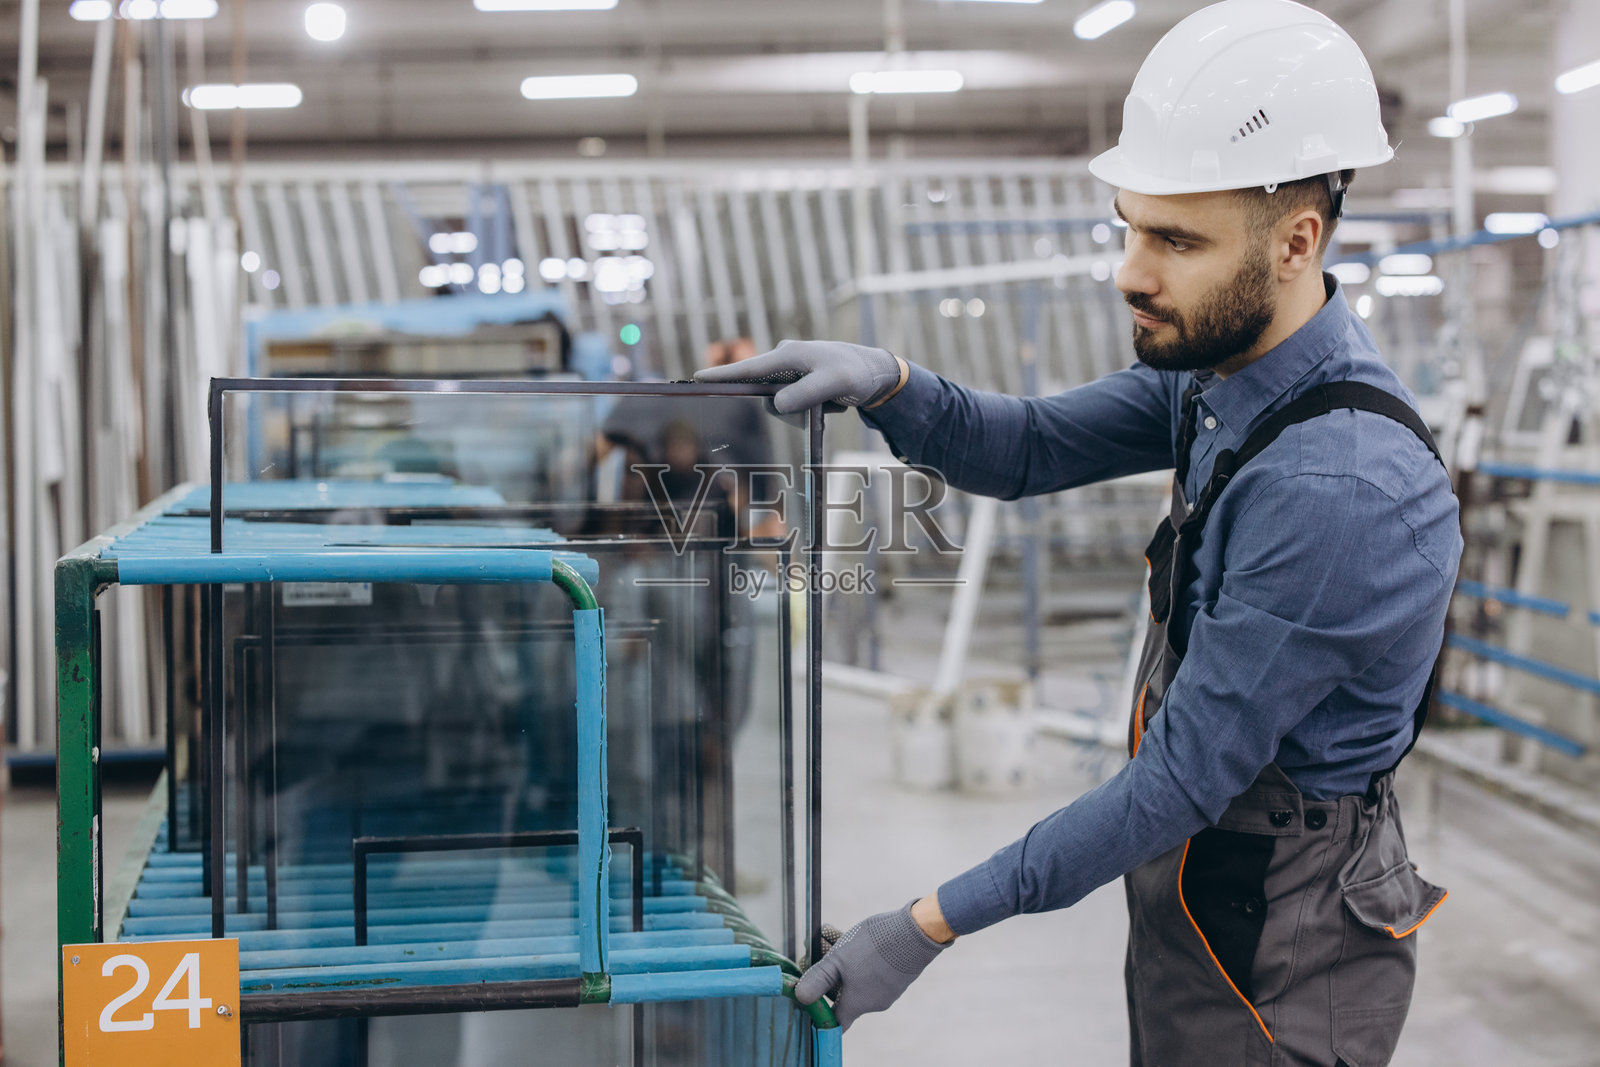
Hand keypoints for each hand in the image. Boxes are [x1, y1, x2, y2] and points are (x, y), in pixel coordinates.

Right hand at [693, 339, 906, 415]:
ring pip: (780, 403)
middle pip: (766, 395)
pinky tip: (829, 403)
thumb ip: (803, 395)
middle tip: (823, 408)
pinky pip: (792, 403)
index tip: (696, 377)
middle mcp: (783, 359)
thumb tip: (775, 404)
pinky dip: (809, 408)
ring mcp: (790, 370)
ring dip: (804, 410)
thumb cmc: (855, 374)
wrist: (875, 372)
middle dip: (790, 409)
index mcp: (787, 355)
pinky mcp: (797, 380)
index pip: (748, 368)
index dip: (721, 375)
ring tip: (831, 401)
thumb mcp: (833, 385)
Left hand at [793, 900, 950, 1030]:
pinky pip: (872, 969)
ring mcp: (888, 989)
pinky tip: (851, 934)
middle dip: (828, 973)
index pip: (836, 1022)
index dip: (822, 1014)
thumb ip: (818, 979)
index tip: (811, 997)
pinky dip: (859, 956)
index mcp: (857, 1004)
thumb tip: (800, 997)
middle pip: (843, 993)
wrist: (916, 933)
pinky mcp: (897, 974)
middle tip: (815, 948)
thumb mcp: (838, 960)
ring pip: (856, 977)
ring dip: (841, 958)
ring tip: (827, 933)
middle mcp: (873, 1003)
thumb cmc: (874, 948)